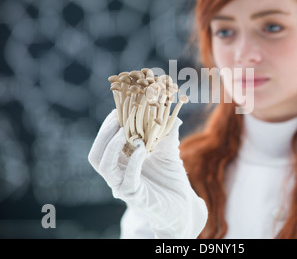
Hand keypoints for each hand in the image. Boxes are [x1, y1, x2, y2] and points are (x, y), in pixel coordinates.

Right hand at [88, 109, 207, 237]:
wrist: (184, 204)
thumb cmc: (172, 177)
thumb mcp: (169, 150)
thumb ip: (168, 132)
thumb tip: (173, 114)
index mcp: (122, 162)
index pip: (105, 142)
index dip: (108, 125)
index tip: (119, 109)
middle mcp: (118, 174)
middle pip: (97, 154)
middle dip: (104, 133)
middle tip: (117, 117)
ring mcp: (124, 186)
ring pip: (104, 166)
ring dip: (112, 146)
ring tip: (124, 131)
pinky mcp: (135, 197)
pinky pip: (127, 179)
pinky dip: (133, 161)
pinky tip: (142, 148)